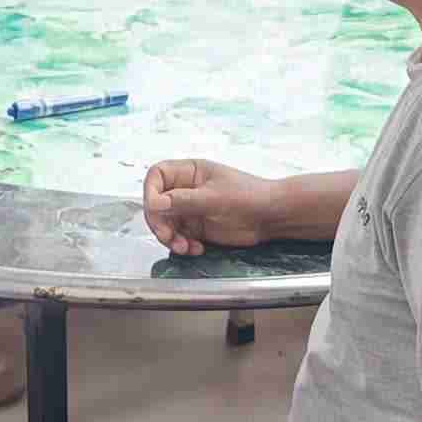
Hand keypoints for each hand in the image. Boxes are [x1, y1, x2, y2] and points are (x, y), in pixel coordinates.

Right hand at [142, 159, 276, 254]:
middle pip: (156, 203)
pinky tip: (196, 249)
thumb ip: (184, 201)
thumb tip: (155, 203)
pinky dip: (182, 245)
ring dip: (170, 238)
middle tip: (168, 236)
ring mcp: (191, 210)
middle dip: (159, 222)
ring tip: (184, 247)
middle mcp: (186, 190)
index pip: (157, 175)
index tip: (155, 208)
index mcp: (190, 172)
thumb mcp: (214, 197)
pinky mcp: (197, 228)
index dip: (150, 192)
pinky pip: (179, 237)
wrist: (271, 217)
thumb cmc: (249, 196)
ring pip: (165, 223)